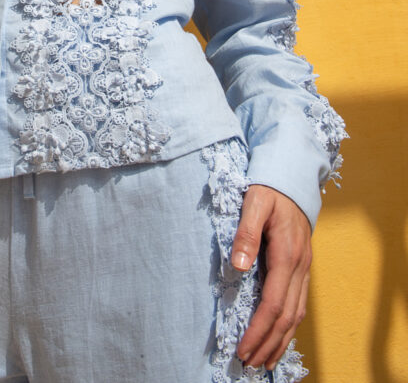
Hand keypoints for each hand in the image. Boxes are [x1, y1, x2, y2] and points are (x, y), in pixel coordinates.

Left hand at [231, 184, 311, 370]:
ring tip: (263, 361)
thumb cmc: (269, 190)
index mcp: (287, 254)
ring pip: (296, 314)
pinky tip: (279, 337)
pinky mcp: (302, 268)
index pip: (273, 303)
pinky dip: (289, 327)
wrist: (292, 178)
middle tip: (248, 364)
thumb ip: (246, 233)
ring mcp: (304, 269)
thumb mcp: (254, 203)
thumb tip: (237, 267)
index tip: (243, 347)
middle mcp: (300, 267)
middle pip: (287, 316)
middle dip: (268, 343)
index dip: (259, 329)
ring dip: (280, 341)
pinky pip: (299, 304)